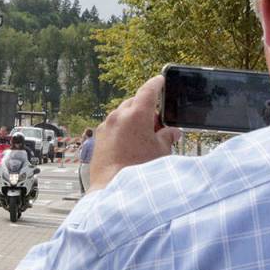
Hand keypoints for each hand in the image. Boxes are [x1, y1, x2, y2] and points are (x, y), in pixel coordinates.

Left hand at [89, 75, 180, 192]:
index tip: (160, 80)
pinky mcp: (98, 138)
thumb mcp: (161, 151)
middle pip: (134, 103)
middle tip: (156, 124)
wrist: (113, 188)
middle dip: (145, 109)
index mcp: (136, 114)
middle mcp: (118, 117)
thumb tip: (172, 133)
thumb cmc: (139, 170)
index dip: (156, 84)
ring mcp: (106, 127)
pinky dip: (121, 129)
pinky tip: (129, 144)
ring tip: (143, 138)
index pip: (148, 90)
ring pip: (121, 115)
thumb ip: (167, 137)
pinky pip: (112, 127)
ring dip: (132, 120)